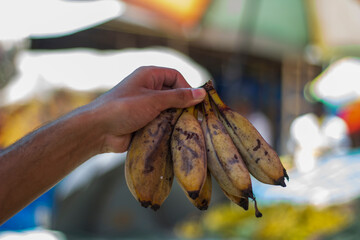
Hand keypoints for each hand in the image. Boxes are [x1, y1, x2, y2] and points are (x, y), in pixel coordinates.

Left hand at [87, 66, 205, 152]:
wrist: (98, 130)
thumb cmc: (124, 109)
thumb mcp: (154, 100)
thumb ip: (178, 97)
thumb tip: (201, 93)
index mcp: (149, 76)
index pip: (175, 76)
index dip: (187, 87)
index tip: (197, 102)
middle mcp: (148, 89)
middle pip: (173, 94)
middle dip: (183, 106)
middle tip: (195, 118)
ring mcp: (146, 106)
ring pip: (169, 110)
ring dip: (176, 118)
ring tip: (186, 128)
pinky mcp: (144, 121)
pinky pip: (161, 122)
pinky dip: (168, 128)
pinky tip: (175, 135)